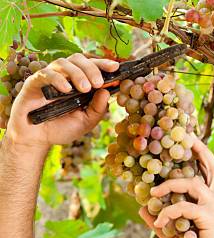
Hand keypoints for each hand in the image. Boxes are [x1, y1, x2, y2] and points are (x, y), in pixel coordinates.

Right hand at [5, 53, 119, 149]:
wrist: (37, 138)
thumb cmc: (61, 128)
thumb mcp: (85, 122)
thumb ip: (97, 109)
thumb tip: (107, 92)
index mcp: (78, 82)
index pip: (91, 66)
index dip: (103, 64)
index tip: (115, 68)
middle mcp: (65, 76)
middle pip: (79, 59)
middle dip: (91, 68)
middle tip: (98, 83)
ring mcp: (49, 77)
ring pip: (64, 63)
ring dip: (77, 73)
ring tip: (85, 88)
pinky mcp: (35, 82)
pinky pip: (46, 74)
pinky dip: (58, 79)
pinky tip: (66, 89)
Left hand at [138, 134, 213, 237]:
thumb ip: (162, 223)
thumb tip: (144, 210)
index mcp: (212, 204)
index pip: (208, 174)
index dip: (200, 156)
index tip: (188, 140)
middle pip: (211, 168)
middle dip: (198, 150)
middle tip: (183, 136)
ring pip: (191, 184)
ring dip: (169, 186)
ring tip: (153, 193)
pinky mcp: (209, 218)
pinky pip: (184, 208)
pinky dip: (168, 213)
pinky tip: (158, 223)